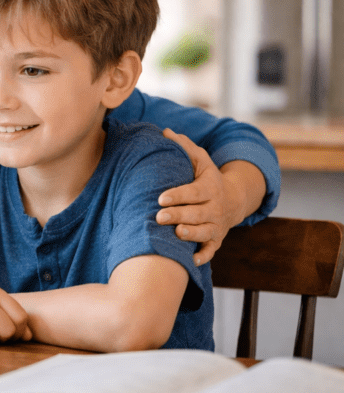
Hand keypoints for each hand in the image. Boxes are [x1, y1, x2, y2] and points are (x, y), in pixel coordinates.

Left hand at [158, 128, 238, 265]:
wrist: (234, 199)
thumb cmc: (207, 178)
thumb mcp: (200, 161)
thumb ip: (184, 147)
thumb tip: (165, 131)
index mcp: (210, 187)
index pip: (194, 192)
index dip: (178, 195)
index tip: (161, 198)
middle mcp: (215, 208)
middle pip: (197, 213)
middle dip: (179, 215)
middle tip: (159, 217)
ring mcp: (217, 225)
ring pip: (205, 232)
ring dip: (191, 234)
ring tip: (176, 234)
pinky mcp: (217, 239)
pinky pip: (212, 250)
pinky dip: (203, 256)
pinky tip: (191, 261)